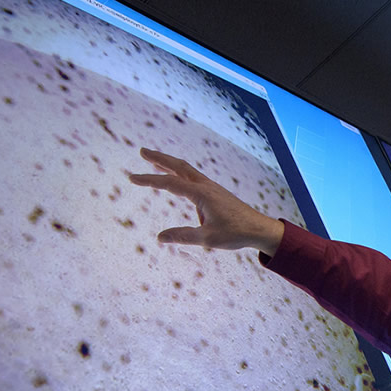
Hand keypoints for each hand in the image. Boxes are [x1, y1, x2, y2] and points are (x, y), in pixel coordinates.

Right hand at [128, 148, 284, 255]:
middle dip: (159, 158)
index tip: (132, 177)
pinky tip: (177, 180)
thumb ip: (183, 236)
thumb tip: (160, 237)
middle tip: (142, 151)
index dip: (149, 179)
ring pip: (186, 170)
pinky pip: (193, 178)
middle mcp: (206, 186)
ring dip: (169, 163)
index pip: (170, 183)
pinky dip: (180, 173)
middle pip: (178, 166)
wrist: (259, 228)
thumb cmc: (236, 233)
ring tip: (153, 161)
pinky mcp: (215, 192)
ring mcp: (211, 187)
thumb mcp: (208, 239)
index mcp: (202, 194)